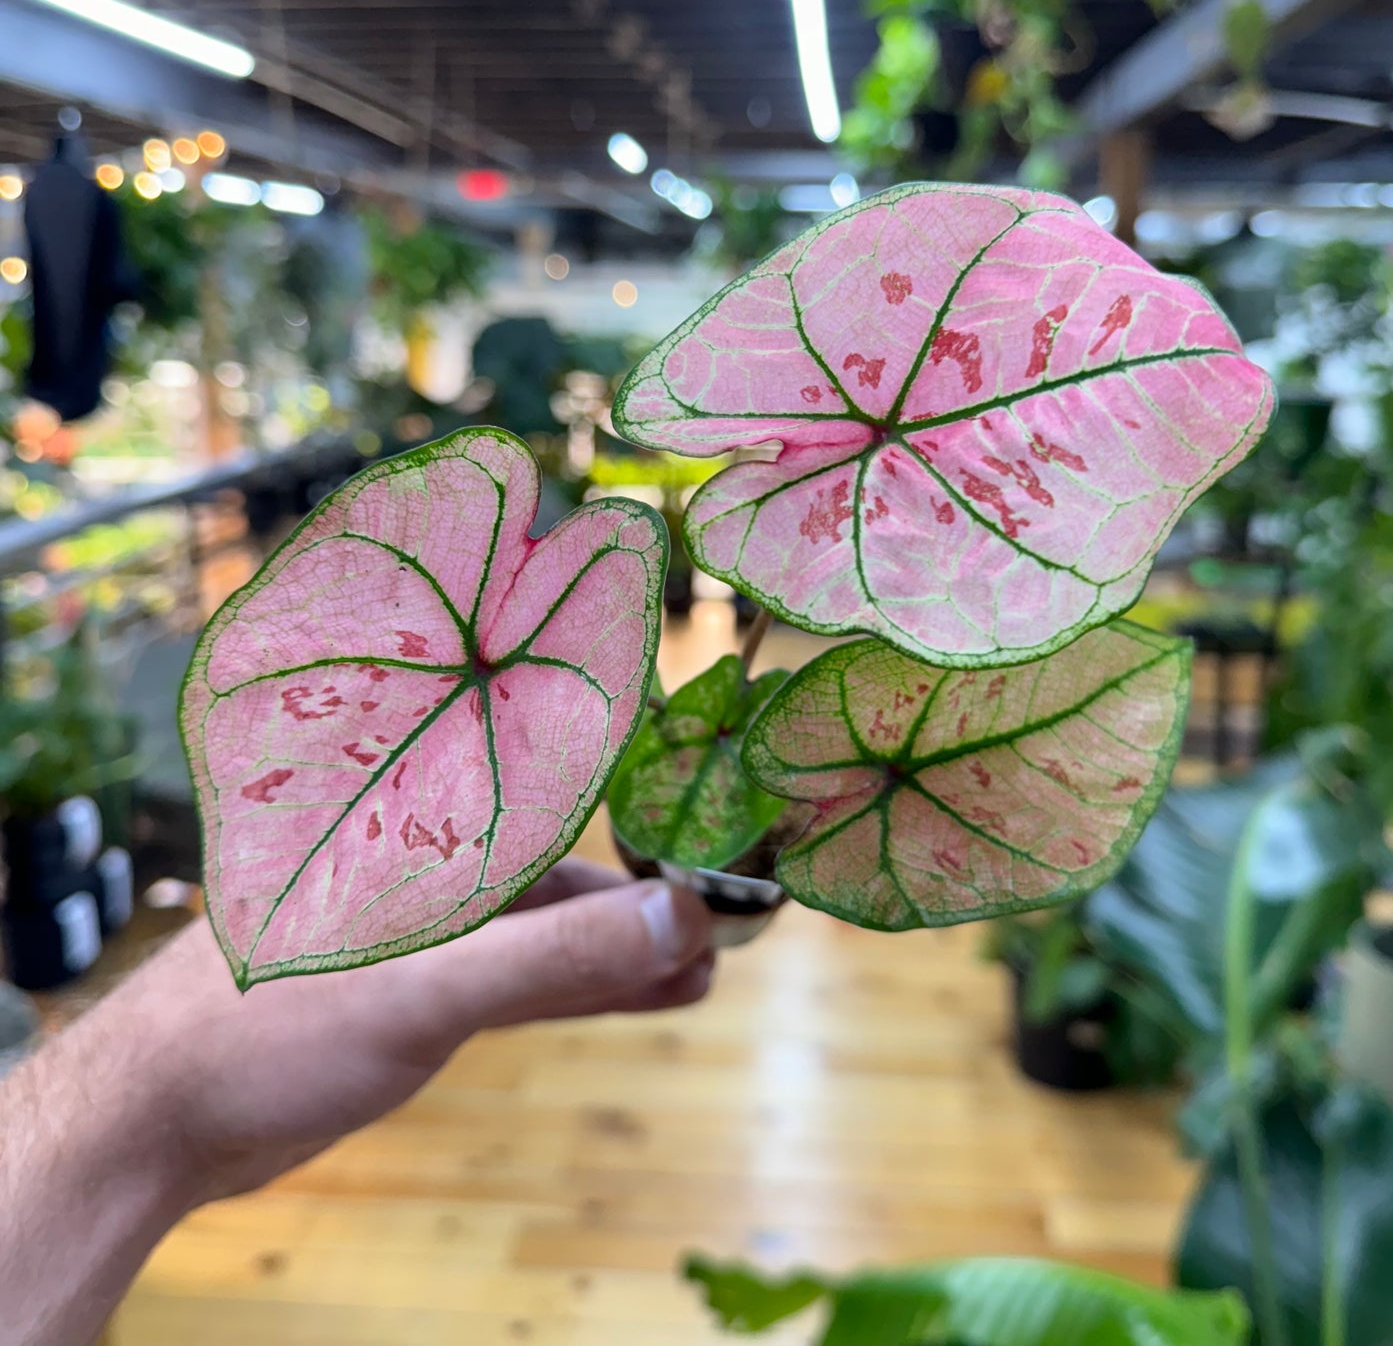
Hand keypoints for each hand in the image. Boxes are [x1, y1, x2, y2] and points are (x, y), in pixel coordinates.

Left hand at [105, 861, 715, 1200]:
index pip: (552, 781)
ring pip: (545, 925)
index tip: (717, 830)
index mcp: (421, 819)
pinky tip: (639, 995)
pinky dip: (578, 984)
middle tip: (726, 927)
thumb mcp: (425, 993)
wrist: (155, 1123)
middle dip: (639, 895)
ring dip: (618, 949)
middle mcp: (427, 858)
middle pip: (560, 861)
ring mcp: (424, 924)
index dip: (637, 800)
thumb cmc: (264, 1030)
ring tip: (700, 972)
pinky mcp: (417, 985)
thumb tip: (679, 917)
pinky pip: (520, 972)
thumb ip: (554, 957)